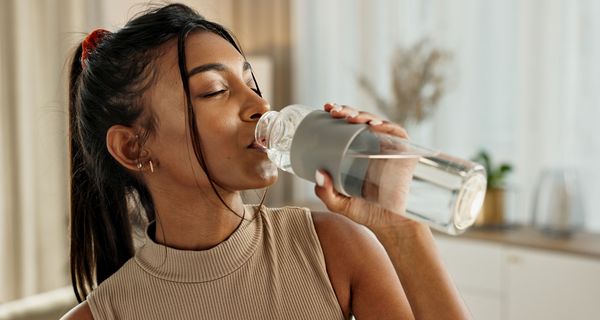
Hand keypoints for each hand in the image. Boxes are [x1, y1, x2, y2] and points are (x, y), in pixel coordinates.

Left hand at [314, 103, 418, 230]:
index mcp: (357, 152)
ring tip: (349, 117)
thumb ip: (326, 192)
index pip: (347, 127)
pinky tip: (373, 125)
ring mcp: (389, 148)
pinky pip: (397, 133)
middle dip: (347, 110)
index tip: (325, 109)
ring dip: (363, 115)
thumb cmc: (366, 213)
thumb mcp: (339, 204)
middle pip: (360, 120)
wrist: (392, 226)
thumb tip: (318, 173)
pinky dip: (387, 126)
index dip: (338, 113)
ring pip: (377, 123)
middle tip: (332, 111)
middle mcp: (373, 146)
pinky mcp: (405, 153)